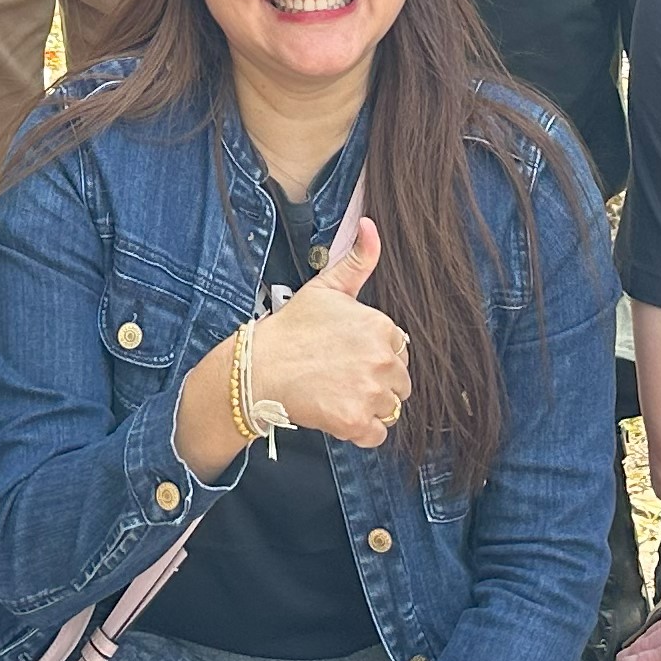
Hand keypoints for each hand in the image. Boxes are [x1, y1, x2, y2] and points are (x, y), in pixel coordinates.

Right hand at [240, 214, 410, 446]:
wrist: (260, 367)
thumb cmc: (292, 328)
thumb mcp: (326, 288)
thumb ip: (358, 259)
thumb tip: (372, 224)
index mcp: (381, 325)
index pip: (399, 348)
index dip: (375, 354)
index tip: (350, 356)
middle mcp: (382, 358)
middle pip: (400, 381)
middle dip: (377, 382)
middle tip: (342, 377)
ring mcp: (370, 392)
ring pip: (390, 409)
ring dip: (370, 407)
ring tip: (339, 394)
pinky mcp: (356, 421)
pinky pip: (376, 435)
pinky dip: (361, 431)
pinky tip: (338, 415)